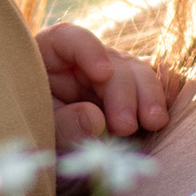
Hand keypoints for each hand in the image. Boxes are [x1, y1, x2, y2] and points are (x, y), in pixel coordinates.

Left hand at [36, 21, 177, 157]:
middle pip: (113, 62)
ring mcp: (110, 77)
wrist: (43, 157)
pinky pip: (148, 92)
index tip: (103, 73)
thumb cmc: (34, 133)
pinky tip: (161, 120)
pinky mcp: (129, 96)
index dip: (90, 51)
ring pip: (137, 74)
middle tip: (125, 126)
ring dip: (148, 97)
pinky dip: (156, 104)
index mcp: (50, 56)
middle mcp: (84, 62)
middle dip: (123, 92)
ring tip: (153, 123)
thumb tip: (95, 120)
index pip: (70, 38)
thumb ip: (63, 124)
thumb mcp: (41, 129)